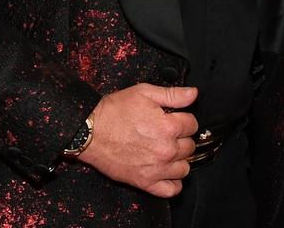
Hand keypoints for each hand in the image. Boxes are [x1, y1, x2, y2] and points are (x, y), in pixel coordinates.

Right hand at [77, 84, 198, 197]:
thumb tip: (193, 94)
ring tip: (168, 152)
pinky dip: (173, 183)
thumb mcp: (145, 93)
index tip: (175, 119)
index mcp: (169, 126)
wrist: (89, 132)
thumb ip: (174, 94)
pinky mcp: (144, 182)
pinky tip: (168, 173)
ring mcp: (156, 168)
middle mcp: (166, 149)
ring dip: (179, 160)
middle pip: (190, 146)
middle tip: (169, 134)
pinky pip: (170, 190)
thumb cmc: (115, 111)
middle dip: (182, 138)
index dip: (184, 120)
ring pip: (184, 168)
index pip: (193, 125)